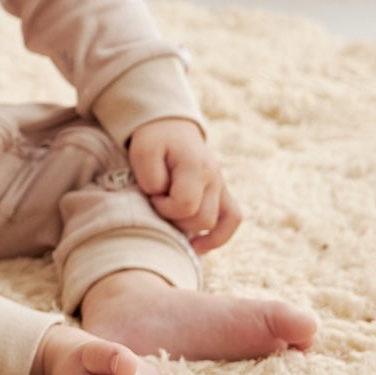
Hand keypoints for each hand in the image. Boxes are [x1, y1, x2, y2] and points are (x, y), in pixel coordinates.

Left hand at [126, 118, 238, 252]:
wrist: (169, 127)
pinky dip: (218, 236)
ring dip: (190, 227)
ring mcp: (221, 185)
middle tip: (159, 203)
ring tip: (172, 220)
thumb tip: (164, 199)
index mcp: (196, 167)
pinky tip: (199, 247)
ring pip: (216, 223)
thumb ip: (151, 178)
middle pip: (202, 219)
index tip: (152, 196)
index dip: (164, 208)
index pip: (185, 205)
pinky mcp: (222, 193)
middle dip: (175, 218)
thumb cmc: (154, 141)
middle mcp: (215, 178)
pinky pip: (232, 219)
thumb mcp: (142, 152)